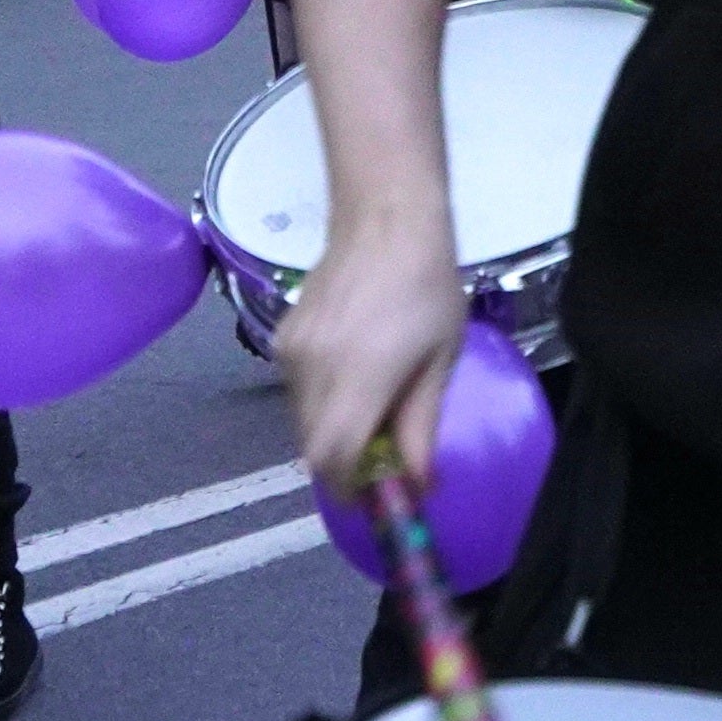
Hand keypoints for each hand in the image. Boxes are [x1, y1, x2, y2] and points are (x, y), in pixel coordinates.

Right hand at [279, 228, 467, 503]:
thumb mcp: (438, 362)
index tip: (376, 501)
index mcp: (357, 377)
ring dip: (334, 431)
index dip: (350, 490)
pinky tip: (355, 374)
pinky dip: (323, 402)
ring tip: (374, 406)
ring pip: (303, 420)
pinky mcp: (282, 338)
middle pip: (313, 446)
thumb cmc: (428, 288)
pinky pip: (298, 390)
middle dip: (345, 466)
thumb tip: (418, 485)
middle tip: (383, 461)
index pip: (332, 458)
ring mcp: (290, 352)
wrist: (385, 219)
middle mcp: (312, 369)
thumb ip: (420, 427)